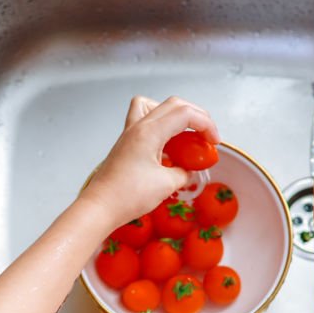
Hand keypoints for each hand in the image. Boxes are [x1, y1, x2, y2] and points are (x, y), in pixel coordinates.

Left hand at [81, 95, 220, 226]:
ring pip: (154, 107)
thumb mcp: (165, 185)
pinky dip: (160, 129)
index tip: (214, 141)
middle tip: (205, 135)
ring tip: (184, 135)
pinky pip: (145, 123)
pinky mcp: (125, 145)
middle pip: (173, 104)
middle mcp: (137, 127)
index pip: (185, 113)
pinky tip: (166, 148)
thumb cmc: (126, 196)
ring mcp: (129, 134)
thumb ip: (183, 173)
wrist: (99, 208)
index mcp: (149, 132)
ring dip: (173, 116)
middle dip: (195, 116)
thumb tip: (188, 171)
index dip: (206, 124)